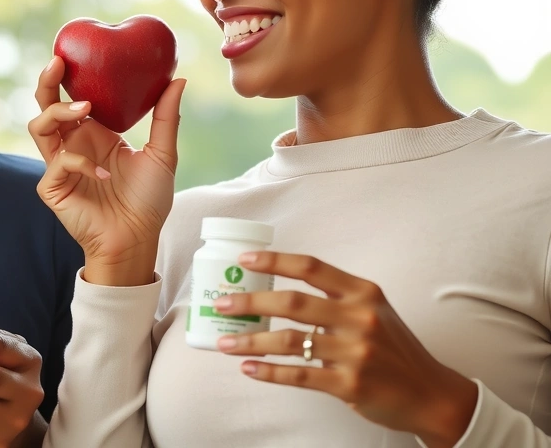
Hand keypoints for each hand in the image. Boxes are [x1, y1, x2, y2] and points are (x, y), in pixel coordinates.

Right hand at [27, 56, 186, 285]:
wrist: (137, 239)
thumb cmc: (148, 201)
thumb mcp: (163, 154)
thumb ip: (166, 118)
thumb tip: (178, 79)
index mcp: (93, 133)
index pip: (73, 97)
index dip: (67, 76)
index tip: (74, 53)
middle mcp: (73, 144)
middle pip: (46, 105)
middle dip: (47, 83)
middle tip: (58, 63)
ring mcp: (59, 165)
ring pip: (39, 128)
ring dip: (58, 113)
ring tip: (84, 109)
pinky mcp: (53, 187)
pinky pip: (58, 163)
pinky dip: (80, 163)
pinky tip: (103, 174)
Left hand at [213, 252, 477, 447]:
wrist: (431, 394)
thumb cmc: (393, 348)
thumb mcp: (374, 310)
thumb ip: (336, 298)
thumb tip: (278, 289)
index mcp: (363, 292)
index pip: (312, 267)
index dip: (275, 260)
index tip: (244, 260)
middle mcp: (360, 317)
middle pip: (293, 302)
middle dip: (251, 302)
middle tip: (221, 304)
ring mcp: (355, 352)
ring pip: (290, 341)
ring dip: (251, 341)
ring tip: (225, 343)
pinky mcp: (349, 384)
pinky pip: (299, 375)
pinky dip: (269, 371)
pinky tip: (249, 368)